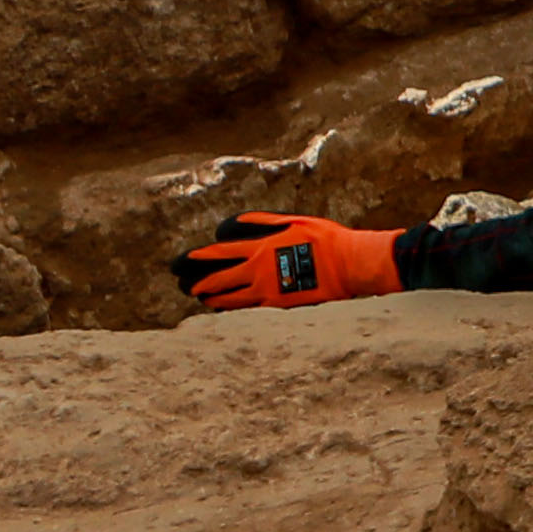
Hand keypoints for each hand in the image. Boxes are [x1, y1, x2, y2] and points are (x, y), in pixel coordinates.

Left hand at [179, 215, 406, 311]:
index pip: (222, 252)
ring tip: (201, 298)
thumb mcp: (294, 221)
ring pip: (230, 298)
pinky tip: (225, 310)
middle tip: (184, 285)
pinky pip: (248, 310)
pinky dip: (232, 309)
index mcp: (262, 247)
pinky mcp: (279, 306)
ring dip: (212, 298)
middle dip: (198, 282)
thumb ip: (263, 221)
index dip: (200, 258)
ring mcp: (268, 292)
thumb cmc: (326, 239)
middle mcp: (259, 271)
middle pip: (220, 279)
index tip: (184, 261)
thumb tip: (235, 223)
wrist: (348, 265)